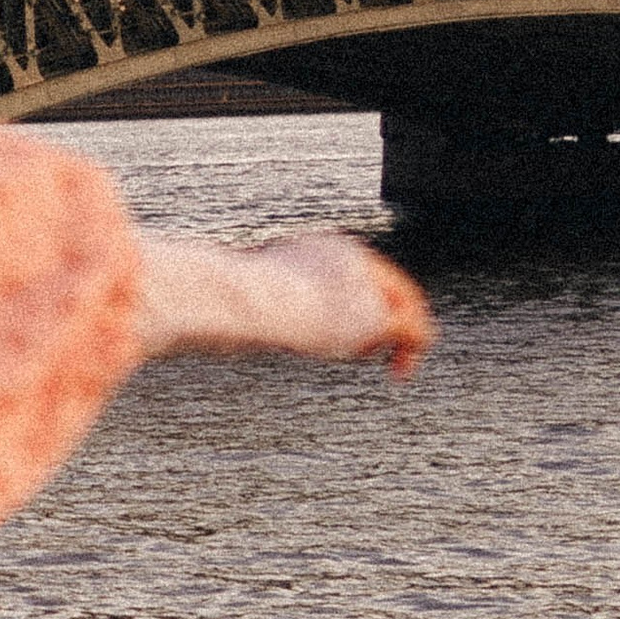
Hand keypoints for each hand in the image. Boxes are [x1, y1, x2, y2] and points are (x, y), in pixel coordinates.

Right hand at [135, 227, 434, 376]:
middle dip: (374, 319)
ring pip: (399, 308)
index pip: (348, 271)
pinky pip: (415, 329)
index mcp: (316, 245)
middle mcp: (347, 254)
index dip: (351, 300)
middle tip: (368, 351)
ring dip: (385, 337)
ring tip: (372, 361)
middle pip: (380, 286)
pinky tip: (399, 374)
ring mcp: (365, 281)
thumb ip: (240, 298)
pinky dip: (412, 352)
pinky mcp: (377, 310)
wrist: (245, 299)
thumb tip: (204, 320)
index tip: (343, 328)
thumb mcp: (237, 293)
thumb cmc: (231, 299)